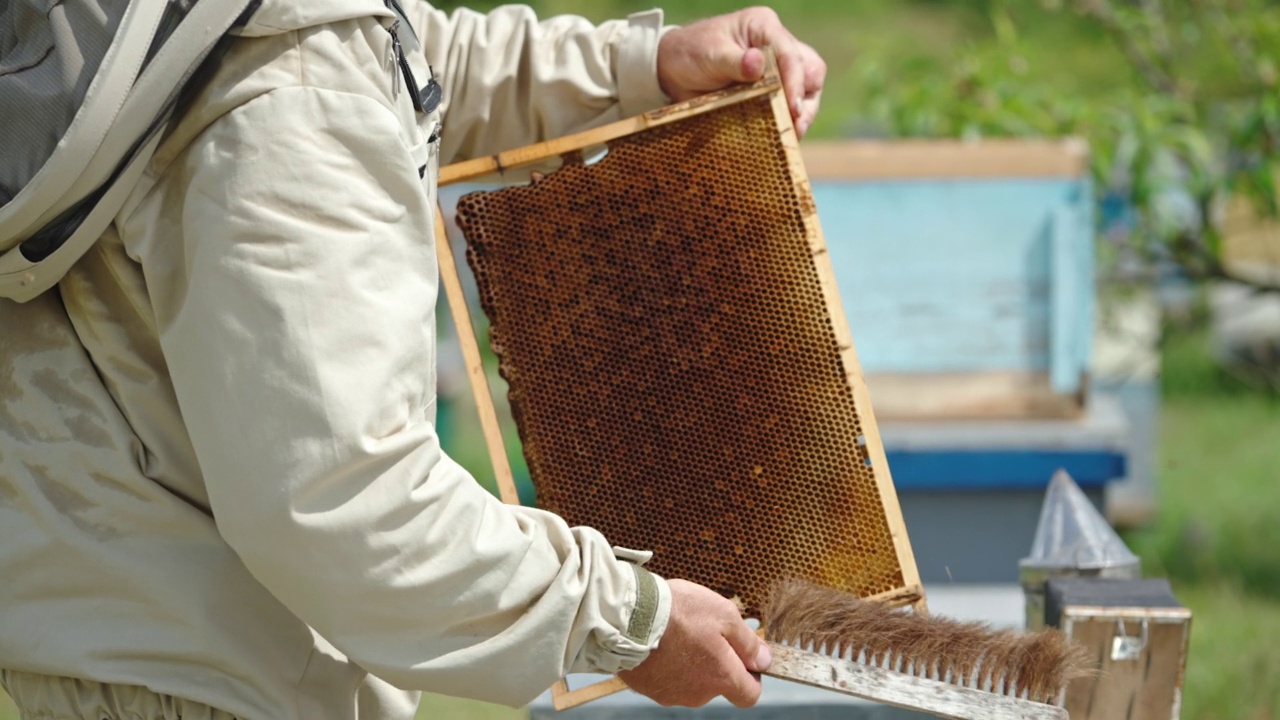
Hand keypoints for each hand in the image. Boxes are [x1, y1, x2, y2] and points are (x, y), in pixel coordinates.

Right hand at [618, 579, 771, 706]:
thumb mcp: (724, 615)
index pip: (749, 695)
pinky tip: (661, 642)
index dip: (752, 677)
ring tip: (679, 633)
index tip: (745, 657)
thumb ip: (748, 642)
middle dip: (717, 662)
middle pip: (718, 684)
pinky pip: (667, 679)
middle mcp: (698, 694)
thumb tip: (765, 660)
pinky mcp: (649, 689)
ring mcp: (672, 694)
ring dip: (691, 662)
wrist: (629, 618)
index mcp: (722, 677)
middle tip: (706, 632)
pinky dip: (668, 664)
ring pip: (691, 681)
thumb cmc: (678, 613)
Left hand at [656, 7, 826, 136]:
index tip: (792, 108)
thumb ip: (733, 61)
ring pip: (807, 88)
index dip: (795, 82)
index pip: (790, 53)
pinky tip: (780, 134)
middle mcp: (776, 45)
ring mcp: (777, 68)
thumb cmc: (690, 53)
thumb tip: (757, 63)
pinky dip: (787, 120)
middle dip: (806, 100)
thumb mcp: (709, 55)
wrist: (672, 70)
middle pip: (809, 71)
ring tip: (792, 134)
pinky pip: (788, 104)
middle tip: (796, 126)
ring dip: (802, 113)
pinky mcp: (771, 89)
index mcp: (764, 26)